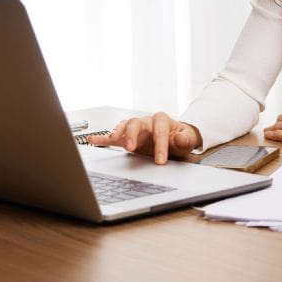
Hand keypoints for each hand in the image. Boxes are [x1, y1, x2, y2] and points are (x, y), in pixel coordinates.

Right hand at [85, 112, 200, 164]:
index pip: (159, 131)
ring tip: (112, 140)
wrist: (174, 139)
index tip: (160, 161)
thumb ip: (185, 139)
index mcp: (161, 120)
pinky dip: (103, 138)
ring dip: (118, 132)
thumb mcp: (188, 140)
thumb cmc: (179, 138)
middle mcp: (146, 122)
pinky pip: (114, 136)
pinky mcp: (128, 137)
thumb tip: (179, 137)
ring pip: (125, 126)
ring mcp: (136, 129)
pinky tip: (93, 140)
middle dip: (133, 135)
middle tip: (131, 148)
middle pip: (136, 124)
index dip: (159, 146)